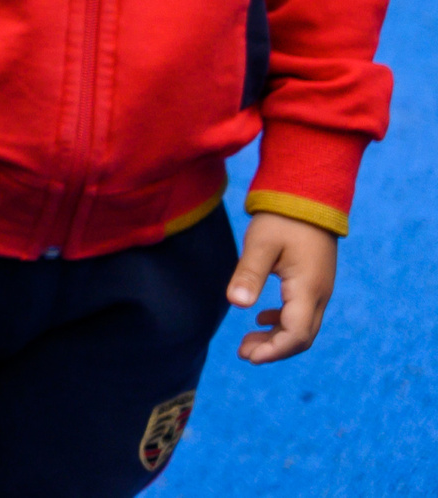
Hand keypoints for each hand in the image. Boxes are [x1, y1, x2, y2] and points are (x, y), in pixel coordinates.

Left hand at [228, 212, 338, 363]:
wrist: (309, 197)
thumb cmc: (283, 218)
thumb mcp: (261, 244)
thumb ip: (249, 274)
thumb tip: (236, 304)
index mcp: (308, 290)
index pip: (296, 335)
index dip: (273, 351)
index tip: (248, 357)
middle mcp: (319, 295)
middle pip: (301, 337)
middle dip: (273, 350)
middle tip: (242, 353)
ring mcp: (319, 289)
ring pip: (302, 326)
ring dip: (276, 338)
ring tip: (247, 342)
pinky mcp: (313, 282)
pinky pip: (301, 313)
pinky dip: (281, 322)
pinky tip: (260, 318)